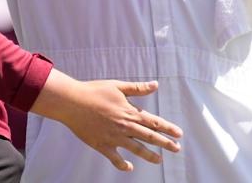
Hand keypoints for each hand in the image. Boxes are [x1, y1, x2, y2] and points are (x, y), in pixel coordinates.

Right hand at [31, 70, 182, 171]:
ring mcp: (114, 138)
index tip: (179, 134)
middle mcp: (125, 127)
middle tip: (177, 149)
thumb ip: (138, 88)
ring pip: (136, 149)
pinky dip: (123, 164)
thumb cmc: (95, 91)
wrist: (72, 103)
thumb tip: (156, 84)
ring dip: (150, 155)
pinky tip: (130, 167)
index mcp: (130, 112)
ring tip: (159, 160)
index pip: (154, 122)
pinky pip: (115, 159)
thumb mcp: (118, 86)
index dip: (168, 128)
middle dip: (165, 143)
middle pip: (150, 137)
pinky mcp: (102, 146)